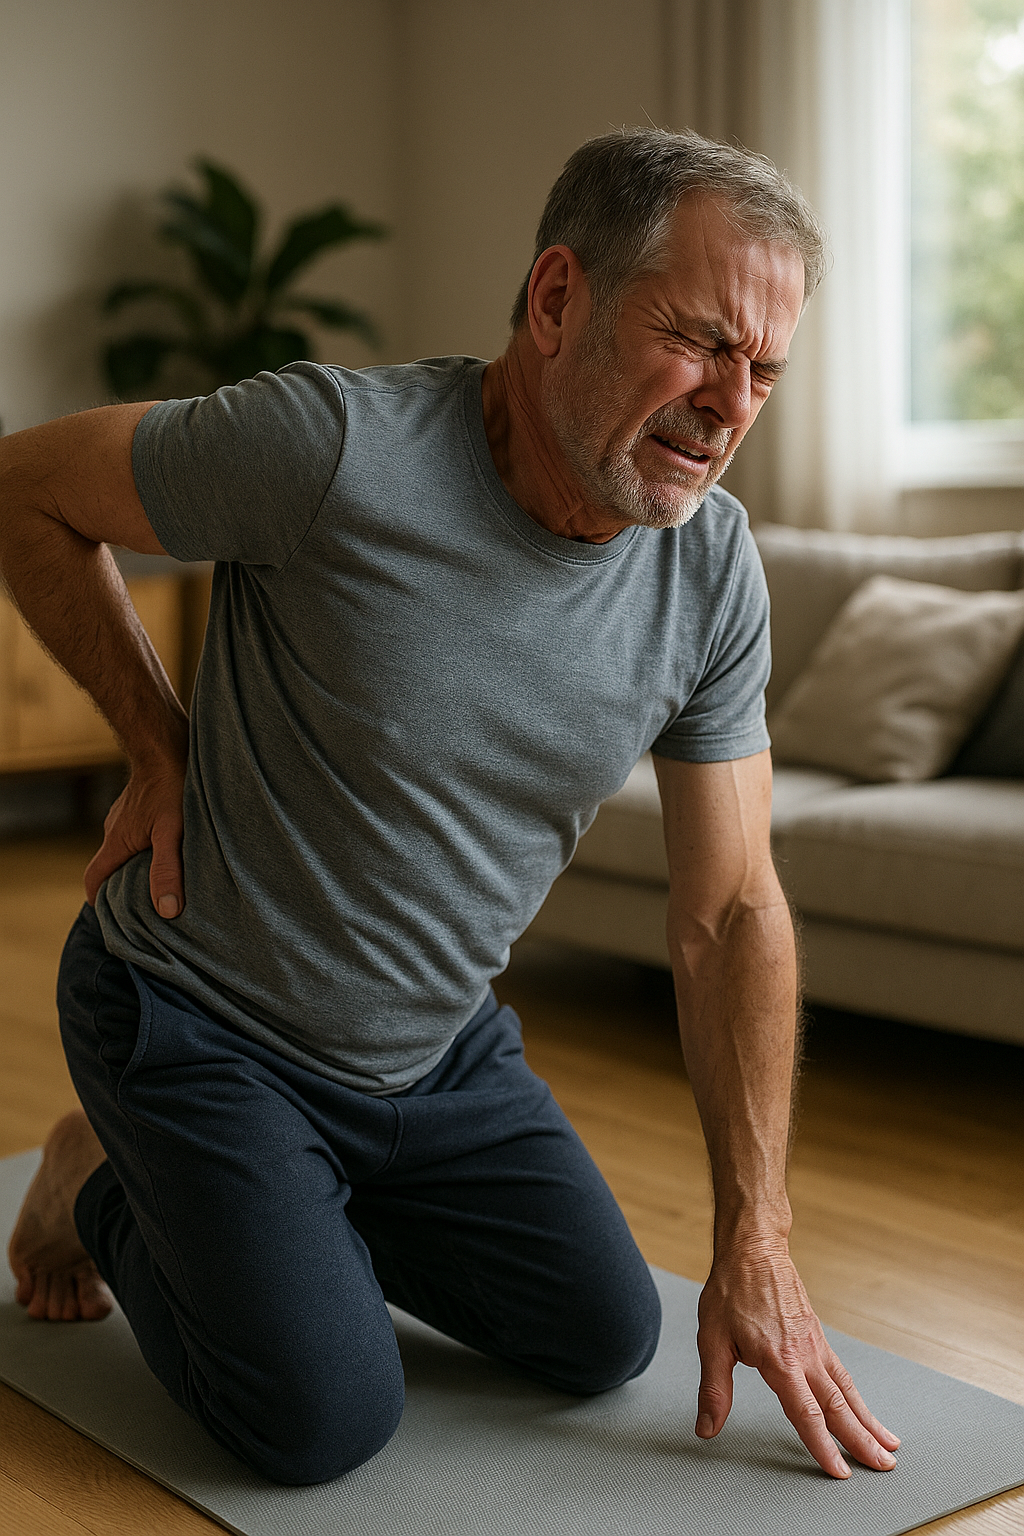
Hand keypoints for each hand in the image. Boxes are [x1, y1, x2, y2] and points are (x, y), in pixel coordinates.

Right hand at [85, 743, 186, 917]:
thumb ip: (168, 869)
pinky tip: (173, 846)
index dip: (98, 900)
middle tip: (146, 904)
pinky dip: (150, 844)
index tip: (112, 917)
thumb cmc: (170, 785)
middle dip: (123, 886)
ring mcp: (127, 815)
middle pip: (111, 866)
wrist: (167, 742)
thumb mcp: (172, 832)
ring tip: (164, 878)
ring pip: (127, 848)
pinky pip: (139, 831)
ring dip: (140, 864)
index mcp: (116, 841)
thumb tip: (167, 910)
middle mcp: (115, 829)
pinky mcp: (141, 804)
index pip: (93, 878)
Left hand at [695, 1239, 899, 1477]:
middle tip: (884, 1467)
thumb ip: (713, 1389)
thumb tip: (706, 1427)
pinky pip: (841, 1371)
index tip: (839, 1471)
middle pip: (838, 1406)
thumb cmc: (731, 1290)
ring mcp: (815, 1343)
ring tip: (890, 1445)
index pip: (805, 1414)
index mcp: (779, 1360)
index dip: (822, 1446)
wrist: (753, 1249)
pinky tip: (862, 1407)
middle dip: (861, 1440)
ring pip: (847, 1389)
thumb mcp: (711, 1340)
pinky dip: (856, 1394)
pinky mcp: (817, 1335)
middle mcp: (804, 1354)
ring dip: (869, 1419)